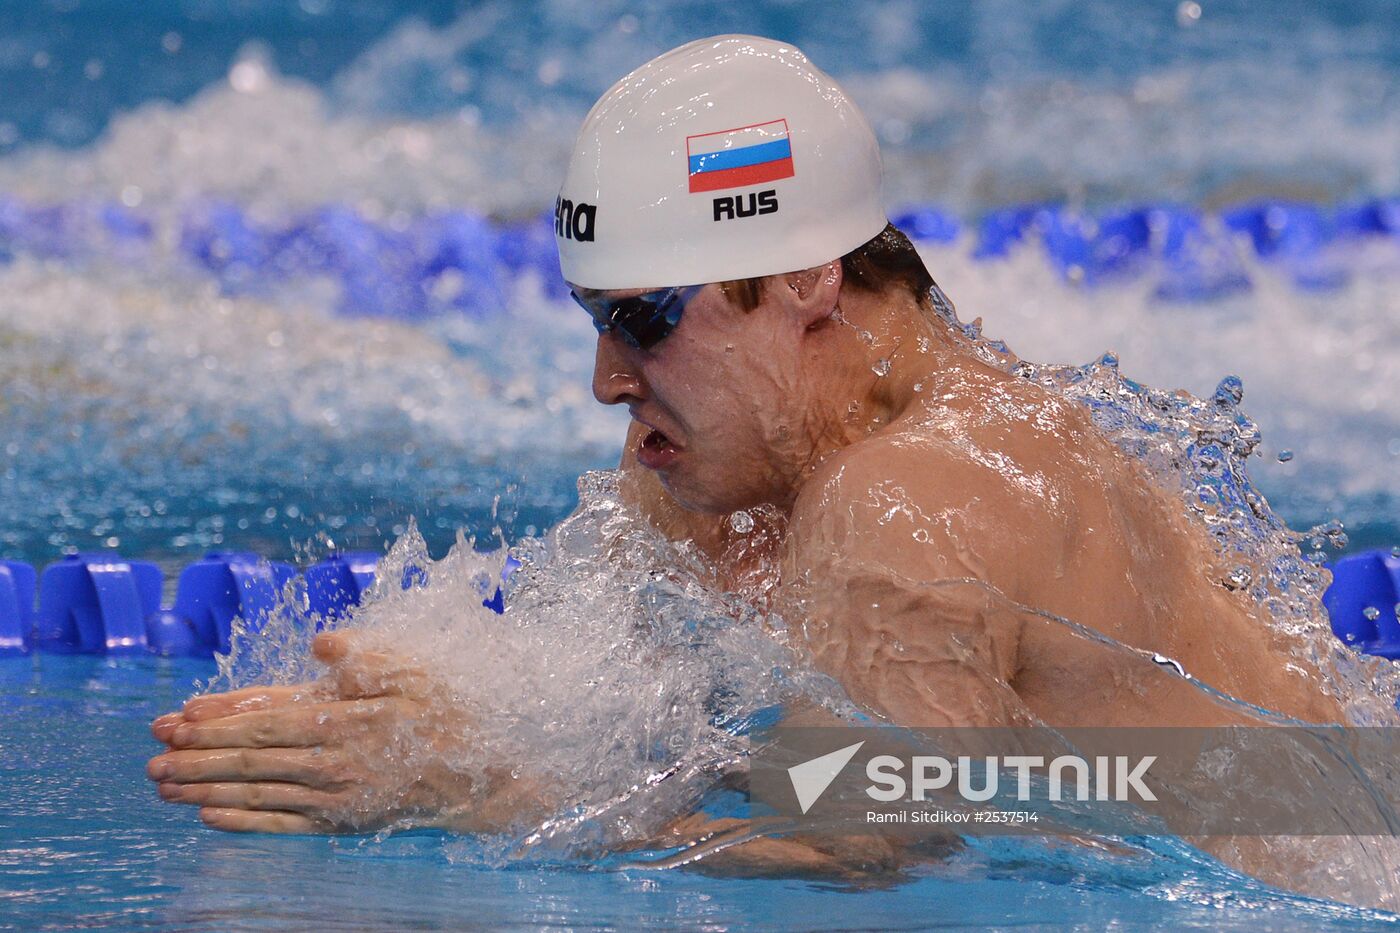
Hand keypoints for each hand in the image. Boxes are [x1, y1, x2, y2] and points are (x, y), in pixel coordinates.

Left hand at [148, 631, 541, 834]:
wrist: (485, 772)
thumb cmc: (449, 710)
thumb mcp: (416, 668)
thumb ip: (366, 656)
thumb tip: (321, 642)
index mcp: (344, 719)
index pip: (266, 718)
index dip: (218, 720)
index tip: (175, 719)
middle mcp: (332, 762)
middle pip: (250, 759)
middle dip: (196, 758)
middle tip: (150, 759)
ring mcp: (334, 797)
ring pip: (257, 793)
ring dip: (205, 790)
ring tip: (163, 788)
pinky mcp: (342, 822)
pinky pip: (282, 825)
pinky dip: (242, 821)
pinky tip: (210, 818)